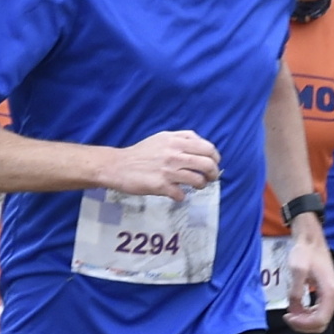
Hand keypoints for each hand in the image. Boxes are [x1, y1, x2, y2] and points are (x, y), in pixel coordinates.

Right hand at [104, 130, 220, 199]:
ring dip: (201, 185)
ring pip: (198, 180)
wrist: (118, 166)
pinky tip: (178, 194)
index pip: (207, 148)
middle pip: (207, 164)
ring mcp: (168, 171)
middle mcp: (175, 154)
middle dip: (213, 173)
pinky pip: (182, 194)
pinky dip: (182, 196)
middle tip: (210, 178)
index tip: (214, 163)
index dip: (215, 157)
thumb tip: (201, 144)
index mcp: (176, 141)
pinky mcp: (161, 186)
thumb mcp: (162, 137)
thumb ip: (182, 138)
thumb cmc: (142, 152)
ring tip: (197, 186)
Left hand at [282, 222, 333, 332]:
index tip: (288, 316)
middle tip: (287, 316)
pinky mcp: (326, 293)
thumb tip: (294, 310)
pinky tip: (295, 308)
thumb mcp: (297, 271)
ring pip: (320, 319)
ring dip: (304, 321)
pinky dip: (307, 314)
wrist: (310, 238)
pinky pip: (318, 311)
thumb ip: (296, 292)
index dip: (303, 324)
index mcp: (331, 292)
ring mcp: (331, 295)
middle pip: (321, 324)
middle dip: (303, 324)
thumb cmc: (305, 251)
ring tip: (290, 313)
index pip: (320, 320)